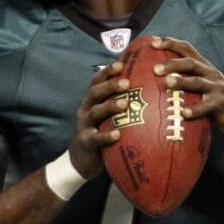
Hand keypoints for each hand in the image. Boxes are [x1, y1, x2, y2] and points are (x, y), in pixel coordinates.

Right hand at [69, 61, 127, 177]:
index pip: (96, 81)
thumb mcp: (104, 116)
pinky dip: (107, 136)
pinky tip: (118, 134)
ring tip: (125, 104)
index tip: (121, 64)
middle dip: (110, 86)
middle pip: (95, 93)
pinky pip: (96, 138)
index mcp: (90, 101)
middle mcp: (85, 110)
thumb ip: (116, 102)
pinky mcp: (86, 142)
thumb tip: (142, 88)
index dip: (107, 72)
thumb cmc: (99, 132)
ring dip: (109, 107)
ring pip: (95, 112)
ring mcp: (84, 126)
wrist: (80, 160)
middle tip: (127, 82)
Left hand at [152, 37, 223, 139]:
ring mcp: (217, 88)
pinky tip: (184, 114)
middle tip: (155, 69)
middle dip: (172, 64)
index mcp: (203, 66)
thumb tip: (155, 82)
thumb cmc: (214, 101)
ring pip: (197, 82)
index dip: (170, 43)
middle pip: (190, 63)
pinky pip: (207, 106)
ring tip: (167, 83)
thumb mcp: (201, 87)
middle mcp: (210, 73)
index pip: (187, 48)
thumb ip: (184, 81)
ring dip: (181, 82)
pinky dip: (195, 110)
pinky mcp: (222, 103)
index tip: (153, 43)